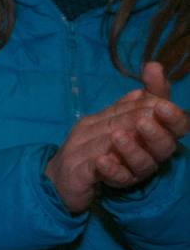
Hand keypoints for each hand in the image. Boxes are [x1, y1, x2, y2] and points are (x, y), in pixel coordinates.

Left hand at [45, 72, 186, 212]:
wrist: (73, 166)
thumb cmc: (105, 136)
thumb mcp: (120, 110)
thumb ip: (143, 94)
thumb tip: (154, 66)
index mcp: (157, 133)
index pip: (177, 126)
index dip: (173, 117)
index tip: (162, 105)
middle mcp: (151, 152)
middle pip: (165, 147)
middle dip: (156, 133)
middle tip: (143, 121)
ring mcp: (135, 169)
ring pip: (144, 163)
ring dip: (132, 149)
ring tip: (117, 136)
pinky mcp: (115, 182)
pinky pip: (119, 178)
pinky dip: (112, 169)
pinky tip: (101, 161)